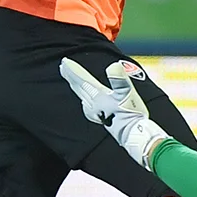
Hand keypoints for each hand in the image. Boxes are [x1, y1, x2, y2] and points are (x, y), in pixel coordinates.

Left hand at [58, 58, 172, 167]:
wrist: (133, 134)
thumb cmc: (131, 114)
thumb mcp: (127, 94)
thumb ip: (120, 79)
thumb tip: (113, 65)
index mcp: (98, 96)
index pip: (82, 80)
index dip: (73, 70)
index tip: (64, 62)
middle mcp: (93, 104)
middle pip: (79, 87)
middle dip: (70, 77)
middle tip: (62, 67)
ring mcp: (96, 111)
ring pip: (81, 95)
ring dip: (76, 86)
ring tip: (71, 80)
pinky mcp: (100, 117)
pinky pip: (86, 104)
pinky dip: (83, 98)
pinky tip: (84, 101)